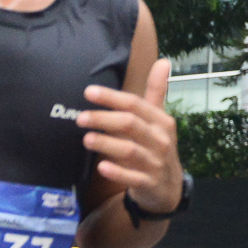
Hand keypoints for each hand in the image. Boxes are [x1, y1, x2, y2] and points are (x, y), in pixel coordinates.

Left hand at [80, 59, 180, 212]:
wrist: (168, 187)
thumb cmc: (157, 146)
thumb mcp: (159, 119)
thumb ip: (156, 92)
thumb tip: (163, 60)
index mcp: (161, 121)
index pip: (135, 104)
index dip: (111, 97)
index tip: (88, 92)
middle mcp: (160, 140)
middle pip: (130, 124)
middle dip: (104, 119)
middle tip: (80, 118)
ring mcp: (155, 163)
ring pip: (130, 151)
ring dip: (107, 144)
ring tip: (86, 139)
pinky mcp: (148, 183)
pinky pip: (132, 178)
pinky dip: (117, 173)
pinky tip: (101, 167)